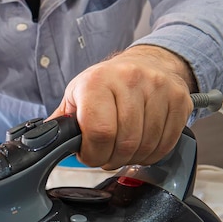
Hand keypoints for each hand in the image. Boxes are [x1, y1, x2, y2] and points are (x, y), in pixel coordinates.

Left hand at [49, 45, 195, 169]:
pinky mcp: (179, 99)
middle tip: (106, 154)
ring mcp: (158, 88)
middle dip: (111, 159)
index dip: (93, 154)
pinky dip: (152, 153)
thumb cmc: (105, 83)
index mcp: (97, 81)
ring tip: (123, 149)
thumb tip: (43, 144)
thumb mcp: (76, 96)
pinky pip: (166, 142)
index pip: (100, 132)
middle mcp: (129, 80)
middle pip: (125, 143)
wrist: (145, 62)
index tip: (90, 155)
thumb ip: (62, 123)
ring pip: (146, 146)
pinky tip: (142, 145)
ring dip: (132, 158)